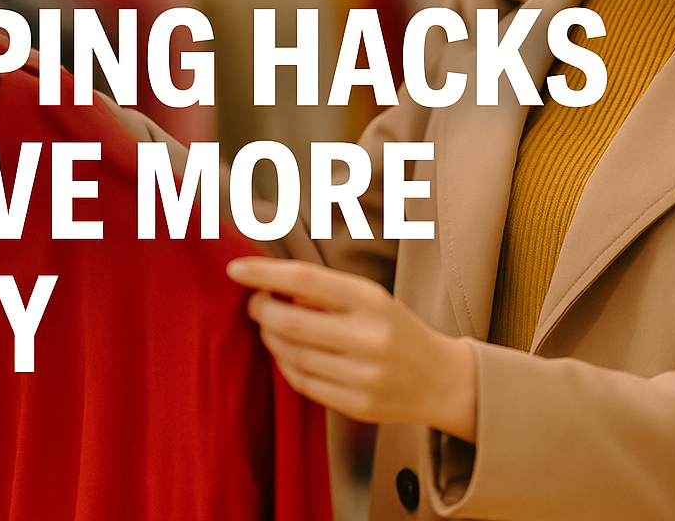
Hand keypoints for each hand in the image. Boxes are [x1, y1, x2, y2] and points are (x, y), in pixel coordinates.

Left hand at [226, 256, 477, 441]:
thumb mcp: (370, 298)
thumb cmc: (394, 328)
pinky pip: (302, 383)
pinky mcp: (357, 406)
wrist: (440, 379)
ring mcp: (364, 375)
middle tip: (256, 304)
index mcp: (371, 299)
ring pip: (291, 355)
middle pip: (289, 322)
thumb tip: (269, 286)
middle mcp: (369, 336)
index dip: (264, 274)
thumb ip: (325, 293)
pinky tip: (288, 354)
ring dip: (271, 338)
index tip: (234, 269)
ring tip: (272, 328)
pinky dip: (286, 365)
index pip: (305, 280)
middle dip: (261, 311)